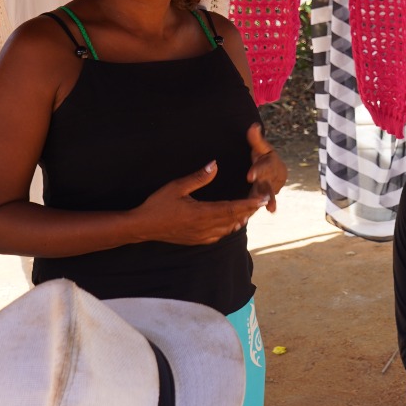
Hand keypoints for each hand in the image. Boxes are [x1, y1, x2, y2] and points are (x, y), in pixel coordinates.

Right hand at [135, 162, 266, 245]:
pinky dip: (229, 228)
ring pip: (228, 229)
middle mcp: (204, 227)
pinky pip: (218, 236)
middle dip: (249, 210)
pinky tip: (232, 223)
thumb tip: (215, 165)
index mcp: (202, 213)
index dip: (249, 204)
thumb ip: (198, 177)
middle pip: (234, 219)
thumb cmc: (158, 205)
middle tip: (262, 201)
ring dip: (240, 219)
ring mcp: (201, 236)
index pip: (232, 208)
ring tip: (251, 210)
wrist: (143, 227)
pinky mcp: (197, 240)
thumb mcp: (177, 187)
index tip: (262, 199)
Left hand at [245, 123, 286, 212]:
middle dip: (266, 195)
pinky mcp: (261, 198)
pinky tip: (242, 221)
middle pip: (268, 188)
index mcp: (270, 166)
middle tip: (265, 202)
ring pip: (263, 200)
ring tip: (254, 216)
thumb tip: (254, 126)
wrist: (275, 171)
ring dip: (259, 208)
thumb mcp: (262, 147)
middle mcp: (271, 180)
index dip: (257, 171)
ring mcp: (267, 191)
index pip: (264, 168)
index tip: (249, 176)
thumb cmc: (266, 157)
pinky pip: (256, 205)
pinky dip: (250, 213)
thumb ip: (256, 139)